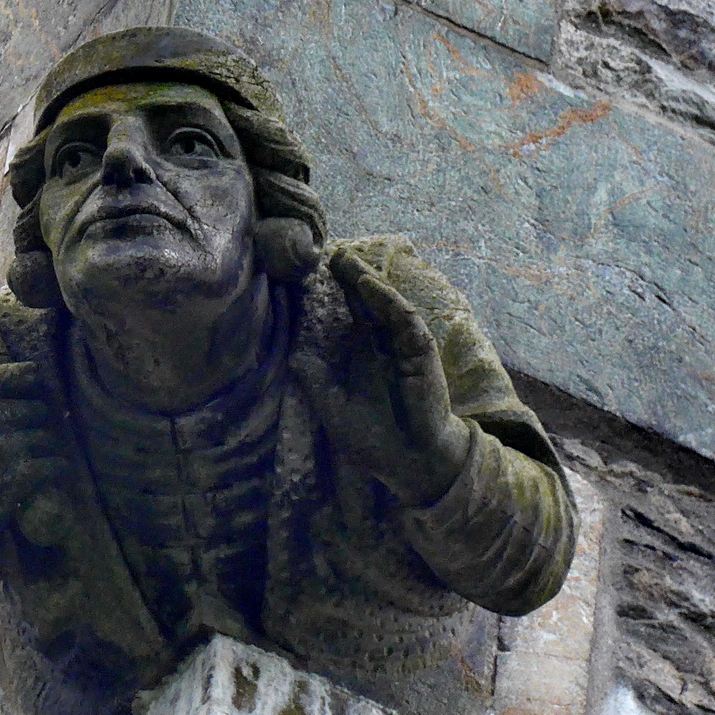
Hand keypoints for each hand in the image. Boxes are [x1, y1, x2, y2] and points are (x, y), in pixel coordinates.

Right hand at [0, 361, 66, 572]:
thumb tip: (30, 374)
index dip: (13, 374)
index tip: (34, 372)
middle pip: (21, 411)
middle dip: (36, 412)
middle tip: (39, 420)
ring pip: (36, 440)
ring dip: (48, 442)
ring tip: (46, 446)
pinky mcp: (0, 493)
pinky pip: (42, 469)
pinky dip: (56, 466)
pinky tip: (58, 467)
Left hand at [292, 247, 470, 504]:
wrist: (410, 463)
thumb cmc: (376, 440)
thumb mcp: (334, 409)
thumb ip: (316, 383)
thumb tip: (294, 358)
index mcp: (366, 357)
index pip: (351, 315)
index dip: (338, 293)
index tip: (318, 270)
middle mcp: (385, 347)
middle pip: (367, 303)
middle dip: (352, 277)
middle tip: (332, 252)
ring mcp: (404, 348)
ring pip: (385, 305)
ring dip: (367, 281)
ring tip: (347, 260)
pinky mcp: (420, 354)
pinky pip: (403, 320)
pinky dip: (387, 301)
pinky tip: (368, 285)